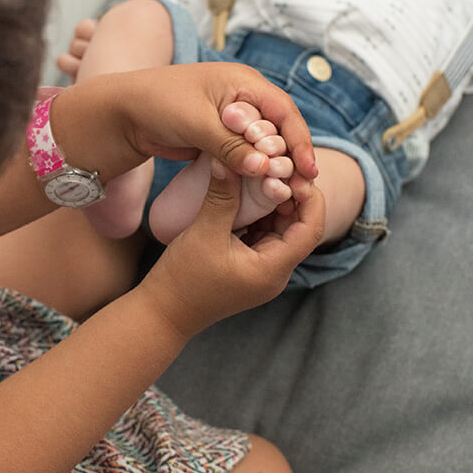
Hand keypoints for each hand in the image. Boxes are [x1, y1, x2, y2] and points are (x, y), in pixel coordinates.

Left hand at [119, 63, 318, 183]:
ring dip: (273, 165)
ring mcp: (230, 117)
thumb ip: (231, 145)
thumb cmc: (157, 105)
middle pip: (279, 128)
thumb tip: (264, 167)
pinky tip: (262, 188)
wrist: (121, 114)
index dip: (299, 141)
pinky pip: (244, 152)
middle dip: (291, 156)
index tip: (308, 170)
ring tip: (287, 192)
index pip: (284, 111)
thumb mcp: (197, 123)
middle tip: (302, 187)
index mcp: (243, 82)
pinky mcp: (217, 135)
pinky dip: (253, 168)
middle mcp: (242, 96)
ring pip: (262, 143)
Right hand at [138, 160, 325, 337]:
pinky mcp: (246, 267)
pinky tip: (244, 194)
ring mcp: (260, 270)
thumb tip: (228, 159)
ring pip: (279, 229)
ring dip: (272, 203)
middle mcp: (274, 272)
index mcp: (273, 269)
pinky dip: (257, 214)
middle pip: (298, 227)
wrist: (161, 313)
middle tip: (274, 166)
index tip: (292, 172)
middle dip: (290, 195)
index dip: (309, 197)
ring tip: (259, 175)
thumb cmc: (182, 280)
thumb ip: (221, 196)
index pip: (311, 229)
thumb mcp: (203, 234)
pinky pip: (261, 235)